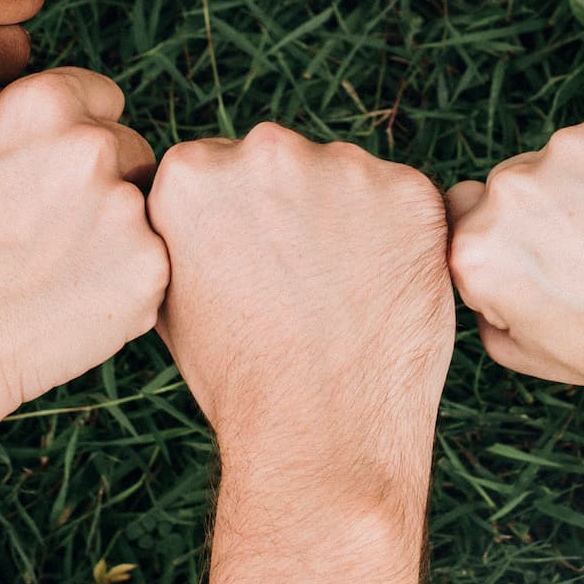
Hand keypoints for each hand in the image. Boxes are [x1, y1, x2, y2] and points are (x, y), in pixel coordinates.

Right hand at [0, 67, 165, 424]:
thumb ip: (27, 136)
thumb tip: (68, 129)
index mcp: (40, 102)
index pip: (103, 99)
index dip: (80, 137)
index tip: (53, 177)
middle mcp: (91, 142)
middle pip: (132, 151)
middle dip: (105, 186)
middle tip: (51, 237)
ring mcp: (127, 207)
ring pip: (148, 210)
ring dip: (120, 234)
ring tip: (57, 274)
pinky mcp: (152, 269)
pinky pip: (154, 264)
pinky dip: (129, 283)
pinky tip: (74, 304)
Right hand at [149, 125, 453, 483]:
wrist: (320, 432)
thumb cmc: (240, 379)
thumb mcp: (172, 296)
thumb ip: (184, 230)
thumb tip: (200, 208)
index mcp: (191, 172)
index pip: (222, 168)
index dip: (243, 220)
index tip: (254, 264)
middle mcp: (264, 151)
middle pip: (283, 162)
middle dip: (293, 207)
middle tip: (304, 283)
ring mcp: (343, 167)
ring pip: (347, 179)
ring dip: (350, 218)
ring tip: (344, 297)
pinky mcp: (410, 192)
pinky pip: (406, 203)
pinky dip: (404, 239)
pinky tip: (384, 294)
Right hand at [444, 102, 583, 410]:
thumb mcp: (526, 351)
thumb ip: (481, 301)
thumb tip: (478, 258)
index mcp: (475, 245)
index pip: (468, 212)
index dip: (512, 240)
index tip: (554, 264)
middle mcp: (511, 187)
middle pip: (518, 179)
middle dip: (553, 209)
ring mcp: (571, 146)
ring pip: (572, 153)